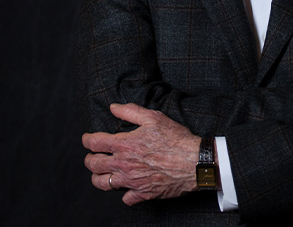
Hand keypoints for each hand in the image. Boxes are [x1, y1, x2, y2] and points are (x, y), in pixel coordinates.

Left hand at [82, 103, 200, 205]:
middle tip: (92, 155)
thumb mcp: (154, 117)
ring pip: (103, 184)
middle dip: (89, 159)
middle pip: (93, 165)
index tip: (87, 138)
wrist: (193, 161)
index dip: (87, 139)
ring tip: (103, 172)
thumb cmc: (175, 138)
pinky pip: (125, 198)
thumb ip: (130, 111)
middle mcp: (124, 165)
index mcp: (125, 145)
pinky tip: (127, 186)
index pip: (95, 143)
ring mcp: (132, 181)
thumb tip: (113, 107)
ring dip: (98, 177)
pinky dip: (123, 193)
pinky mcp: (142, 194)